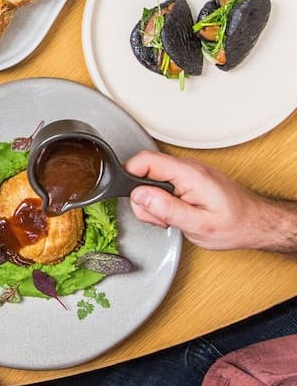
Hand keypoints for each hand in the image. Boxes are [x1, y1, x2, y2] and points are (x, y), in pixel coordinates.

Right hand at [125, 150, 277, 251]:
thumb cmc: (235, 225)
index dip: (130, 177)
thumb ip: (167, 209)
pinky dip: (161, 200)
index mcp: (190, 174)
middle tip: (158, 217)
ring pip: (151, 178)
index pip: (145, 160)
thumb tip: (140, 195)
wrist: (256, 223)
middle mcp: (188, 168)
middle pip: (144, 170)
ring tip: (169, 217)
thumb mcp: (198, 225)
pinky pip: (162, 183)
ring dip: (152, 201)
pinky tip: (173, 212)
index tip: (136, 199)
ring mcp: (188, 172)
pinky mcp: (187, 178)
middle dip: (143, 198)